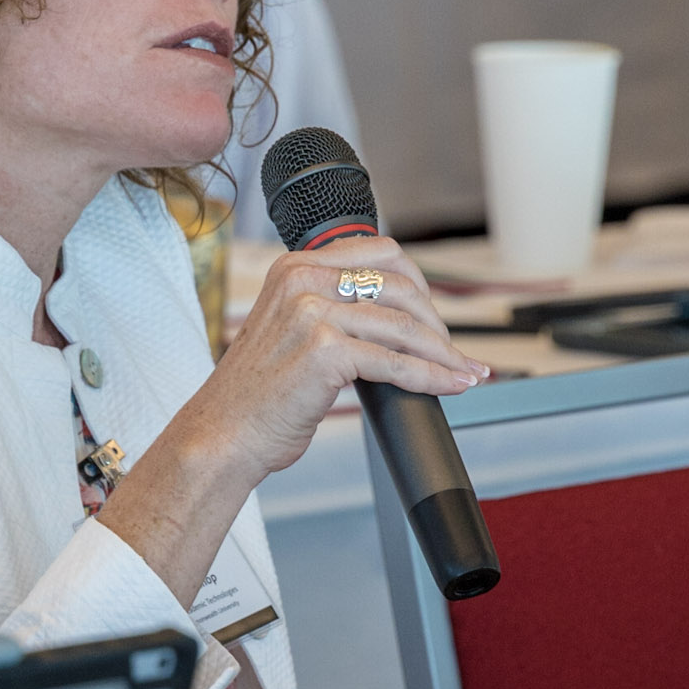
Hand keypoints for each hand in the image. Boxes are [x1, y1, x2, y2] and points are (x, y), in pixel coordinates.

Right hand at [96, 238, 486, 612]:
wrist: (223, 435)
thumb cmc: (257, 396)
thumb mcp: (291, 331)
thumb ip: (330, 308)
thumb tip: (396, 315)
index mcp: (295, 266)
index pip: (381, 253)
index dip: (420, 285)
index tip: (435, 317)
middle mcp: (302, 279)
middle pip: (400, 285)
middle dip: (436, 322)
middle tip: (452, 352)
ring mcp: (312, 311)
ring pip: (405, 326)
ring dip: (444, 353)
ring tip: (466, 372)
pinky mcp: (324, 350)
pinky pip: (396, 362)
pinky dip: (432, 376)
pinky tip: (451, 386)